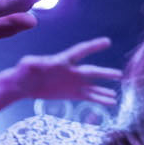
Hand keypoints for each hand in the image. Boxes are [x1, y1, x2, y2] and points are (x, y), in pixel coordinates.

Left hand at [0, 37, 121, 119]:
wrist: (24, 85)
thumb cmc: (24, 71)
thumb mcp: (27, 64)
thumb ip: (32, 62)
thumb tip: (32, 61)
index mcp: (63, 61)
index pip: (81, 51)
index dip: (93, 46)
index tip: (107, 41)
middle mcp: (72, 71)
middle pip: (92, 71)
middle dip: (105, 73)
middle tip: (120, 74)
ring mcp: (74, 83)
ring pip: (94, 86)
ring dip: (106, 89)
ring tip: (118, 93)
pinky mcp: (73, 94)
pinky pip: (90, 97)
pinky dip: (100, 99)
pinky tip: (111, 102)